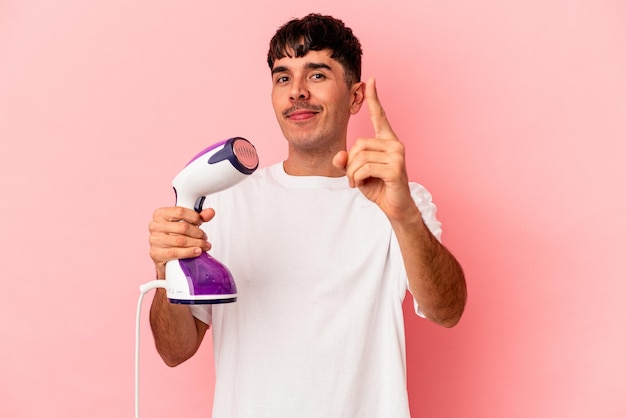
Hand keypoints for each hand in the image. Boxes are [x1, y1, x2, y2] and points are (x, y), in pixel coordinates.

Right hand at [148, 207, 213, 277]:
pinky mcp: (156, 254)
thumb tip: (210, 212)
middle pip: (183, 227)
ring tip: (204, 245)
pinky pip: (176, 252)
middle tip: (204, 237)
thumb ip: (197, 217)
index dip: (194, 216)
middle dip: (198, 233)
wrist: (163, 255)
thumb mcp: (184, 223)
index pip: (180, 211)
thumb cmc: (172, 236)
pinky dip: (189, 252)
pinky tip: (197, 251)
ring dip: (197, 243)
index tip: (201, 221)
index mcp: (161, 214)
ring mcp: (155, 240)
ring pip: (181, 241)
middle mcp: (155, 226)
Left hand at [333, 78, 415, 220]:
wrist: (395, 207)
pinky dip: (357, 178)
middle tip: (353, 177)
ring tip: (357, 182)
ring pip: (359, 157)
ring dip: (352, 173)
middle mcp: (394, 144)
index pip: (380, 116)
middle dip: (350, 163)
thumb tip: (338, 157)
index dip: (374, 99)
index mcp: (387, 141)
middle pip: (358, 144)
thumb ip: (346, 162)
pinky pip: (365, 168)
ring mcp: (397, 155)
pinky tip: (362, 185)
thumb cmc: (378, 187)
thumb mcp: (357, 173)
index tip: (370, 81)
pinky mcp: (395, 168)